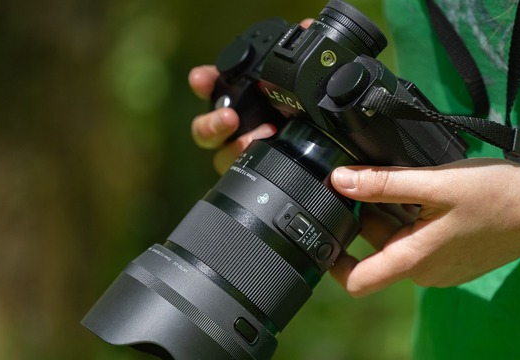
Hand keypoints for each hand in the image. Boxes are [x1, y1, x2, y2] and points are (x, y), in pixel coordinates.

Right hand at [188, 19, 312, 172]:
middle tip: (229, 118)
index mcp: (240, 100)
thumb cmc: (301, 111)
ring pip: (221, 154)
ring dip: (232, 148)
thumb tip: (305, 26)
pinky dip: (248, 165)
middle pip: (206, 129)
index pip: (212, 87)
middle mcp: (234, 127)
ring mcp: (240, 151)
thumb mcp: (300, 83)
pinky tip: (263, 155)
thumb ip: (300, 57)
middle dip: (211, 123)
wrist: (319, 147)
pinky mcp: (250, 170)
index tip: (200, 78)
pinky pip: (242, 172)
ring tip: (252, 141)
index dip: (203, 82)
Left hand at [327, 159, 519, 295]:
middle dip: (367, 219)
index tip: (324, 227)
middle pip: (375, 252)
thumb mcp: (436, 184)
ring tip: (405, 180)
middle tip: (371, 181)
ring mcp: (440, 269)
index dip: (332, 260)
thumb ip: (385, 185)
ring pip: (398, 243)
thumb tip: (338, 181)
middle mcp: (423, 273)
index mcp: (413, 262)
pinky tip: (428, 192)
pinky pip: (420, 241)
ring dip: (392, 214)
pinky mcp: (453, 258)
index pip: (355, 281)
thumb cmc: (498, 196)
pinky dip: (414, 218)